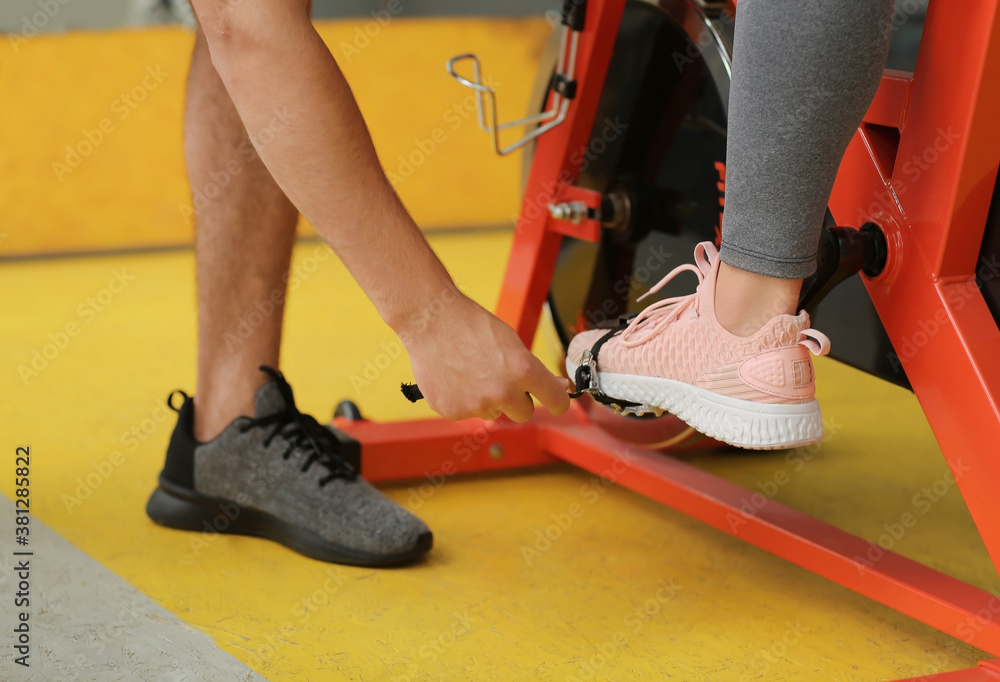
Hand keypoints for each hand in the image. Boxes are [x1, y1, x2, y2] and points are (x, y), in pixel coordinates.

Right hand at [402, 295, 572, 421]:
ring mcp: (476, 405)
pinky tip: (455, 377)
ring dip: (487, 399)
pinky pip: (468, 412)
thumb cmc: (471, 325)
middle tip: (499, 377)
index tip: (556, 402)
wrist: (431, 321)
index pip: (556, 401)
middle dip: (517, 400)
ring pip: (493, 412)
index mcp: (523, 371)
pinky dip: (463, 399)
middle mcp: (502, 392)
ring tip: (471, 371)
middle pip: (523, 413)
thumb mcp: (511, 342)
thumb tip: (559, 387)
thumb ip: (534, 369)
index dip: (558, 402)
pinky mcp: (453, 411)